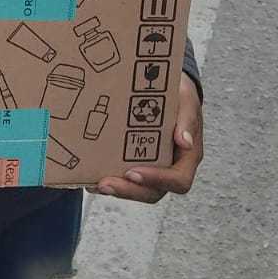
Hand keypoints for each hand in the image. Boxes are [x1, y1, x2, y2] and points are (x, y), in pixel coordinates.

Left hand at [87, 72, 203, 204]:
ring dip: (116, 189)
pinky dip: (107, 178)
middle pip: (153, 191)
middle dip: (128, 190)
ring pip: (136, 188)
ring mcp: (153, 167)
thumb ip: (187, 119)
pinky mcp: (136, 162)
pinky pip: (123, 178)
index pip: (178, 180)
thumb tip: (185, 142)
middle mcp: (170, 167)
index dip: (157, 180)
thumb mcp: (186, 101)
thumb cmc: (180, 96)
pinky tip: (90, 176)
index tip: (134, 172)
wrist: (169, 87)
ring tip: (95, 183)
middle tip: (105, 183)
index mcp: (187, 157)